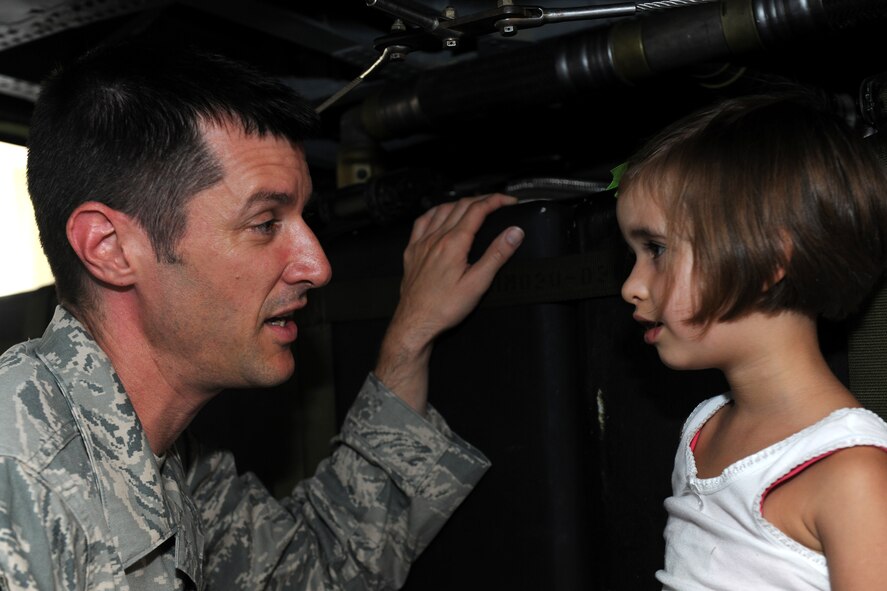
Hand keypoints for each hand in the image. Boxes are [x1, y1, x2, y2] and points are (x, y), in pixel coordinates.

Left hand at [374, 193, 523, 412]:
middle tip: (497, 202)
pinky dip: (435, 212)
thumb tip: (514, 233)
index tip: (508, 201)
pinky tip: (439, 214)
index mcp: (453, 244)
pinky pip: (422, 222)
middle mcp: (435, 238)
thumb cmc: (444, 308)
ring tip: (474, 205)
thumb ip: (497, 255)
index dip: (495, 201)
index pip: (477, 210)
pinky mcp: (412, 251)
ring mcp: (421, 243)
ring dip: (460, 203)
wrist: (415, 323)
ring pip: (441, 210)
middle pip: (460, 206)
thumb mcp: (478, 284)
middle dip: (481, 199)